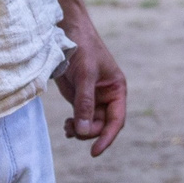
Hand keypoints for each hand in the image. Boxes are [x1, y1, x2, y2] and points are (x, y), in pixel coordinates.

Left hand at [56, 20, 127, 153]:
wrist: (66, 31)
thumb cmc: (82, 47)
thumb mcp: (85, 75)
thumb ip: (85, 103)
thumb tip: (85, 130)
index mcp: (117, 89)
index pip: (116, 120)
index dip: (107, 137)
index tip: (94, 151)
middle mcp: (107, 96)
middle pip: (102, 125)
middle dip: (89, 132)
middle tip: (72, 130)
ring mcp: (93, 97)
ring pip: (90, 124)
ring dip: (80, 130)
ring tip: (67, 128)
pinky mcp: (79, 97)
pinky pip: (80, 118)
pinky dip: (74, 125)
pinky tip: (67, 125)